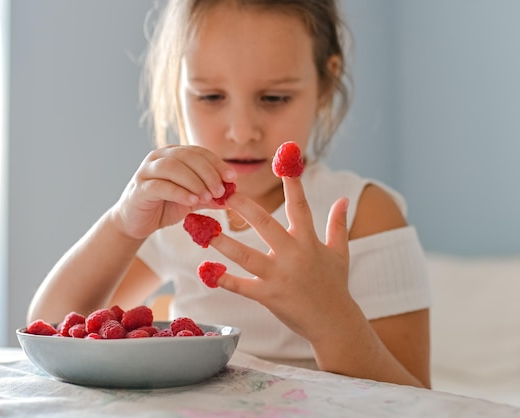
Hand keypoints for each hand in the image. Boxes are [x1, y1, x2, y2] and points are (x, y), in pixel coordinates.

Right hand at [111, 145, 235, 239]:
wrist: (137, 222)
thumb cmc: (164, 206)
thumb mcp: (192, 200)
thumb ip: (210, 197)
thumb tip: (234, 197)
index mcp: (173, 154)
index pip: (199, 152)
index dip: (217, 163)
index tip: (232, 178)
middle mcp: (159, 157)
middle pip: (187, 157)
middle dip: (208, 173)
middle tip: (221, 190)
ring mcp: (147, 171)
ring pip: (173, 168)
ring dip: (194, 182)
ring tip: (208, 197)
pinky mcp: (139, 188)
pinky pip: (161, 186)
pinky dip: (179, 192)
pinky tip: (192, 201)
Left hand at [210, 176, 351, 340]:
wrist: (334, 323)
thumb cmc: (335, 285)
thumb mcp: (340, 252)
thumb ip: (338, 224)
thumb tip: (344, 199)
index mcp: (309, 241)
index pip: (300, 205)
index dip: (292, 182)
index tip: (284, 158)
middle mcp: (293, 254)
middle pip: (265, 224)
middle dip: (243, 206)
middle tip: (223, 191)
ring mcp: (280, 276)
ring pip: (246, 255)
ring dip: (223, 241)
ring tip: (203, 228)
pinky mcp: (269, 296)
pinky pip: (242, 286)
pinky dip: (224, 278)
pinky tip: (207, 270)